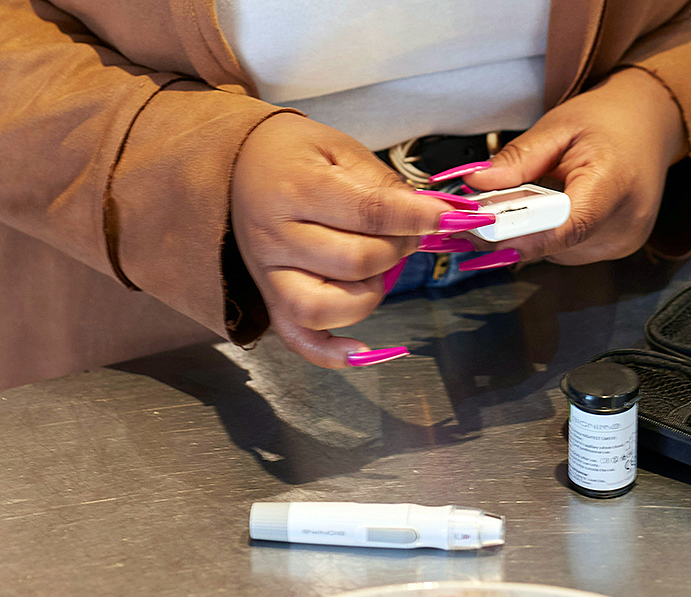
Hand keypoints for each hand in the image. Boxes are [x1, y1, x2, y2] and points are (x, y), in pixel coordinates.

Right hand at [231, 113, 459, 366]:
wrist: (240, 164)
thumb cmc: (297, 155)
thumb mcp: (341, 150)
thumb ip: (384, 185)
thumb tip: (432, 216)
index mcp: (294, 188)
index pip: (368, 213)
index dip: (417, 218)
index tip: (449, 216)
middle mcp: (275, 236)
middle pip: (355, 263)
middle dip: (397, 250)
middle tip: (406, 234)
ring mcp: (268, 273)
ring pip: (327, 308)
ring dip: (368, 294)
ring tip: (375, 268)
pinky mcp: (270, 299)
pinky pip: (298, 338)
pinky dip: (330, 353)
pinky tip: (361, 352)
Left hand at [464, 68, 686, 264]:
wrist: (650, 125)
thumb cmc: (607, 121)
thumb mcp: (558, 127)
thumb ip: (517, 159)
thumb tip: (474, 183)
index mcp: (614, 184)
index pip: (564, 227)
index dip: (519, 236)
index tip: (478, 234)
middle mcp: (624, 224)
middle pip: (554, 243)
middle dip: (513, 230)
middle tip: (479, 209)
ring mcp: (622, 242)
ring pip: (556, 252)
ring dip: (531, 232)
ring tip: (527, 197)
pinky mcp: (617, 248)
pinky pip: (568, 250)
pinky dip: (549, 234)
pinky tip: (549, 207)